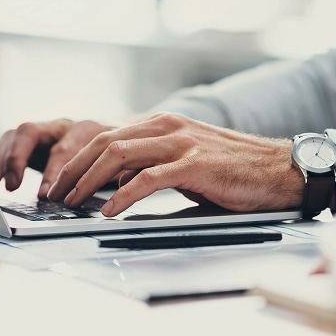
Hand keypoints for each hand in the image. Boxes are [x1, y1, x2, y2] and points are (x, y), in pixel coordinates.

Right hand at [0, 118, 115, 197]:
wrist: (124, 133)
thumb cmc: (122, 151)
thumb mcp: (123, 161)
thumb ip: (115, 173)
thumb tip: (116, 187)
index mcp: (86, 129)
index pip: (64, 148)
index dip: (53, 172)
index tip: (46, 195)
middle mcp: (63, 125)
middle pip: (31, 132)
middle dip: (18, 159)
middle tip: (12, 186)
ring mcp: (48, 129)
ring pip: (17, 135)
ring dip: (3, 158)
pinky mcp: (37, 139)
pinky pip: (11, 142)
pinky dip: (0, 159)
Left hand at [46, 113, 304, 215]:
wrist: (279, 169)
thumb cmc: (233, 169)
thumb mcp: (186, 161)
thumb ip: (152, 166)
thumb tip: (119, 185)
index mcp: (164, 123)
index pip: (107, 135)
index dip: (79, 158)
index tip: (61, 180)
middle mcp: (168, 126)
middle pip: (105, 142)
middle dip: (74, 169)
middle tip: (56, 193)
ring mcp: (181, 143)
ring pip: (119, 155)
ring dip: (88, 181)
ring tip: (71, 202)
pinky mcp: (195, 165)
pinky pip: (147, 179)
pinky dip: (122, 196)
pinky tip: (109, 212)